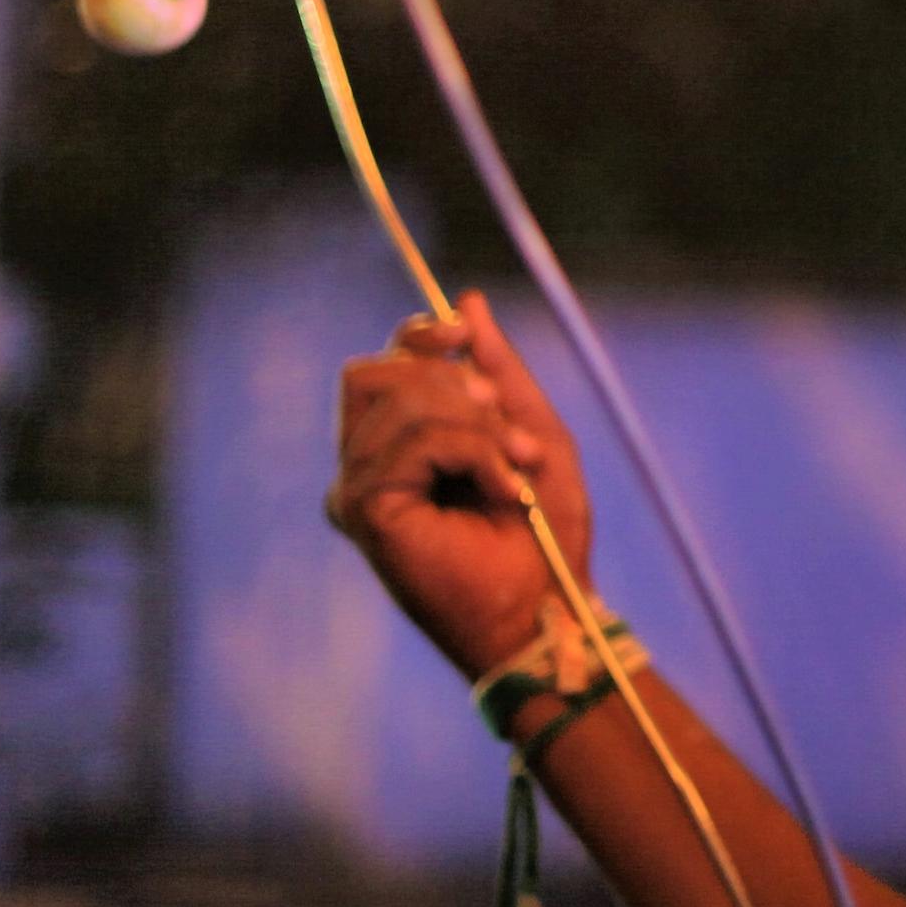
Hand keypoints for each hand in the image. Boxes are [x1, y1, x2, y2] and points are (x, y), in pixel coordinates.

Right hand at [328, 289, 591, 676]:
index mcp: (394, 450)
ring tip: (516, 471)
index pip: (379, 367)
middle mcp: (364, 468)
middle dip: (456, 386)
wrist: (547, 605)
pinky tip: (502, 490)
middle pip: (382, 372)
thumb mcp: (531, 429)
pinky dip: (475, 452)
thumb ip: (496, 369)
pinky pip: (417, 439)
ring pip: (404, 401)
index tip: (462, 336)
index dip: (417, 337)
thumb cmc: (544, 532)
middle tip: (511, 438)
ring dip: (479, 426)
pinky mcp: (366, 509)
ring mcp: (358, 490)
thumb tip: (467, 302)